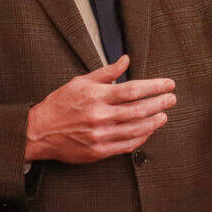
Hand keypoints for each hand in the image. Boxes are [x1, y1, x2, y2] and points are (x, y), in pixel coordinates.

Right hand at [24, 56, 174, 163]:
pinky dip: (141, 137)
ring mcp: (100, 135)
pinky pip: (127, 145)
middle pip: (139, 109)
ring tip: (164, 115)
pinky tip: (149, 131)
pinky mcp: (99, 151)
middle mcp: (100, 116)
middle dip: (160, 103)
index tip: (168, 84)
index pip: (133, 90)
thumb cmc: (59, 104)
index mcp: (96, 96)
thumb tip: (126, 60)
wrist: (39, 131)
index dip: (154, 87)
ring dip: (154, 122)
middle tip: (172, 99)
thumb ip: (106, 73)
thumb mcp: (80, 82)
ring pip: (136, 129)